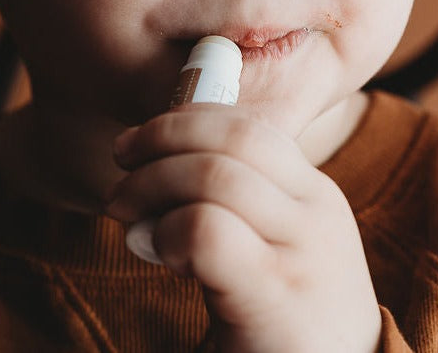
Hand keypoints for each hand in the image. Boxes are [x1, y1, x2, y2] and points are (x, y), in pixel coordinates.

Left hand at [105, 104, 380, 352]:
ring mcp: (304, 251)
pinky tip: (162, 256)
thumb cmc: (285, 316)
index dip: (184, 121)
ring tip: (126, 215)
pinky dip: (168, 232)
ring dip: (151, 184)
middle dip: (161, 137)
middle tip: (121, 167)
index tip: (139, 142)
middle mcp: (316, 211)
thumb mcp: (271, 245)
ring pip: (214, 175)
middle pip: (231, 137)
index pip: (246, 125)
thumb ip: (226, 204)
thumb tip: (142, 181)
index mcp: (313, 193)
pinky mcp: (277, 296)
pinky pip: (206, 231)